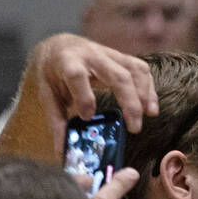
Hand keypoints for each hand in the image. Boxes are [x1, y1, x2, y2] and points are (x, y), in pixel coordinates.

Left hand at [29, 33, 157, 147]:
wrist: (60, 47)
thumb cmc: (53, 74)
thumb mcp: (47, 94)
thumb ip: (56, 120)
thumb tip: (62, 151)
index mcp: (67, 62)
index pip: (77, 76)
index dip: (85, 98)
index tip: (88, 118)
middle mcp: (91, 55)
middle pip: (118, 76)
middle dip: (130, 102)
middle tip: (134, 128)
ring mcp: (110, 55)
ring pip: (135, 71)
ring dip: (145, 94)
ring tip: (149, 115)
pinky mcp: (122, 58)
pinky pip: (142, 69)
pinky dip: (150, 89)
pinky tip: (151, 107)